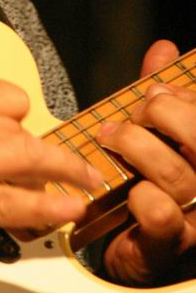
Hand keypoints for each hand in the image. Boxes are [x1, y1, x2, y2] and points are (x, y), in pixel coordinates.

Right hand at [0, 77, 101, 236]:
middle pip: (26, 130)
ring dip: (66, 172)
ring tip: (86, 182)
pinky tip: (71, 208)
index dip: (22, 118)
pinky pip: (17, 201)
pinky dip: (50, 206)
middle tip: (72, 161)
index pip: (9, 97)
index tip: (26, 131)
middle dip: (51, 150)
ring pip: (32, 159)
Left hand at [99, 40, 195, 284]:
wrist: (133, 243)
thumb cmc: (148, 179)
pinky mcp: (170, 242)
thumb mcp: (157, 130)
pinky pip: (159, 212)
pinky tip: (128, 189)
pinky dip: (139, 194)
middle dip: (163, 115)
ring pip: (174, 174)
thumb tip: (164, 49)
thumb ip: (164, 93)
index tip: (154, 91)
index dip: (182, 97)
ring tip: (110, 138)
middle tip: (136, 113)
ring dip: (135, 147)